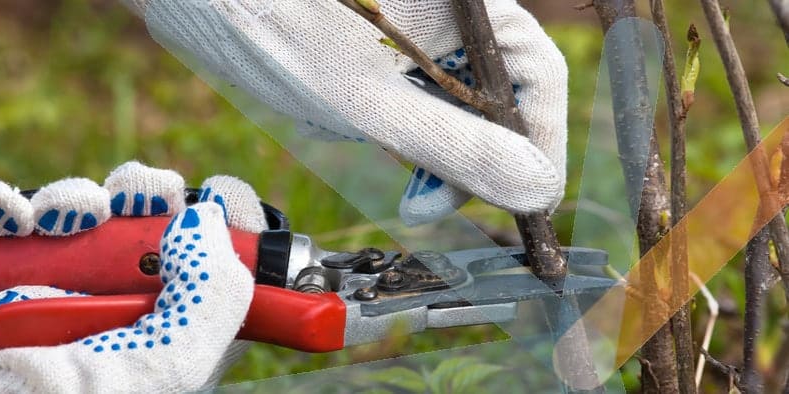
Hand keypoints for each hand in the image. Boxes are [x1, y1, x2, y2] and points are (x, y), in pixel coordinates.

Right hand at [0, 162, 268, 391]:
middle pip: (160, 229)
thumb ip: (210, 295)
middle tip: (136, 200)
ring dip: (80, 201)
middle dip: (146, 200)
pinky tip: (10, 215)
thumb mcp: (168, 363)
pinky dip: (15, 208)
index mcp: (180, 336)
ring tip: (61, 219)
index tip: (219, 196)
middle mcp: (134, 310)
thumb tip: (208, 219)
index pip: (223, 272)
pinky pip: (25, 222)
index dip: (226, 226)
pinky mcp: (22, 277)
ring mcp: (76, 292)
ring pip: (97, 216)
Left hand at [128, 0, 567, 223]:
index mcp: (465, 1)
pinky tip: (342, 113)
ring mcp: (410, 26)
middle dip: (469, 154)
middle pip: (497, 92)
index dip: (539, 144)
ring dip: (424, 143)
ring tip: (366, 139)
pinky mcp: (374, 44)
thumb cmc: (272, 22)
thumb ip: (456, 145)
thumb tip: (538, 188)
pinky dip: (389, 123)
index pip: (538, 73)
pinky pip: (405, 94)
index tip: (520, 203)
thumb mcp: (369, 99)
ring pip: (450, 100)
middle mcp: (447, 8)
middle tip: (425, 202)